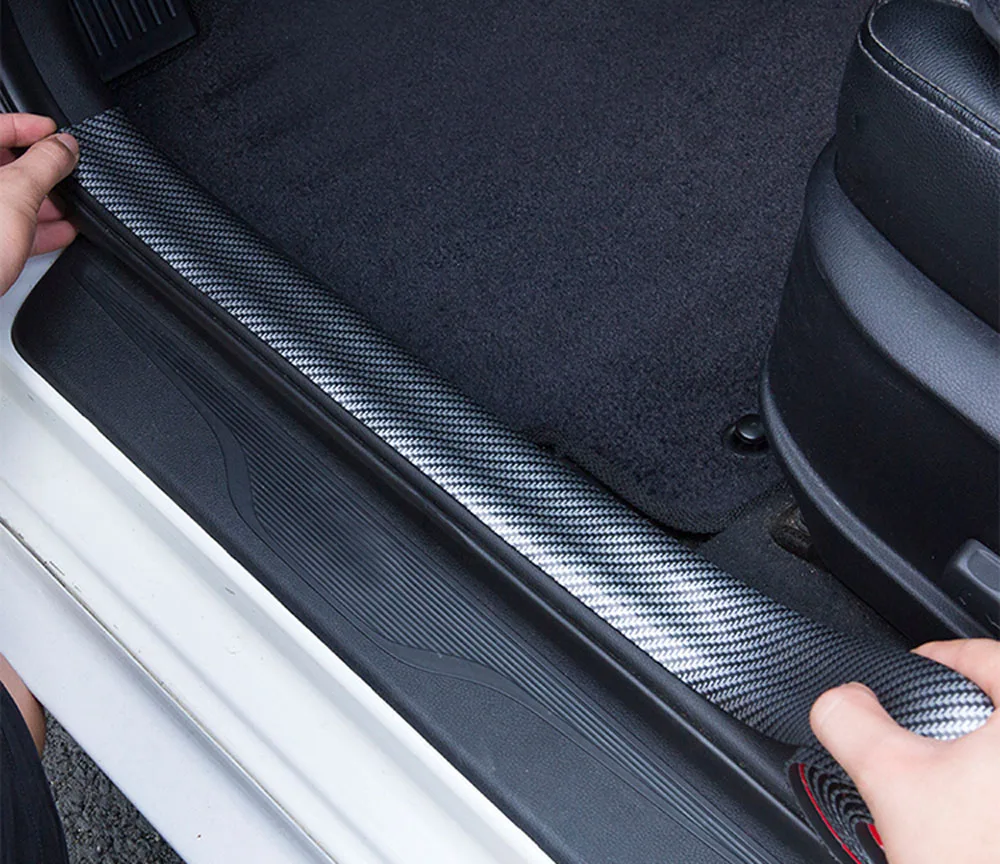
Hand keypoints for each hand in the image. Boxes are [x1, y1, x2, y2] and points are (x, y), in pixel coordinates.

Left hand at [0, 113, 78, 293]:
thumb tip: (64, 147)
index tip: (55, 135)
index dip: (29, 127)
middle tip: (65, 174)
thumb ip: (45, 164)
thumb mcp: (18, 193)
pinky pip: (6, 227)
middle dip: (39, 171)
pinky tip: (57, 232)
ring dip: (40, 202)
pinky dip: (32, 227)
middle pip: (1, 165)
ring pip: (5, 199)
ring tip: (68, 207)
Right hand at [811, 639, 999, 863]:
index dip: (944, 657)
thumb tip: (839, 700)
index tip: (922, 670)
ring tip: (952, 785)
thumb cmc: (975, 862)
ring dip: (979, 759)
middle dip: (966, 713)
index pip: (987, 655)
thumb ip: (852, 720)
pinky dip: (989, 792)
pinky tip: (973, 821)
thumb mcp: (889, 776)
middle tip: (935, 730)